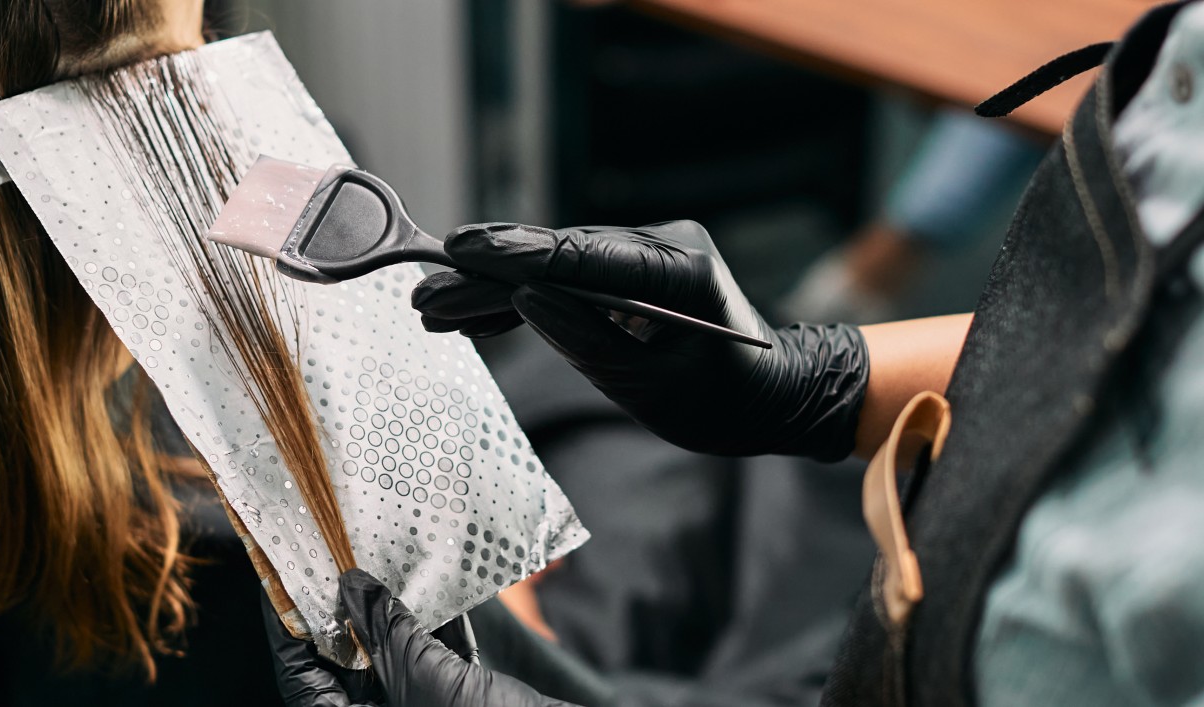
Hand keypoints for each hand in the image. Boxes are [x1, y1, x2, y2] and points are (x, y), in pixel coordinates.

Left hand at [264, 569, 572, 706]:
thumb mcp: (423, 674)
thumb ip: (384, 628)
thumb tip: (350, 583)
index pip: (299, 673)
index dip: (288, 624)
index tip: (285, 576)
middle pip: (342, 660)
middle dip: (342, 607)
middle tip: (333, 554)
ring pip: (388, 655)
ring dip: (389, 608)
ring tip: (379, 556)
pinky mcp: (453, 701)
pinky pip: (429, 658)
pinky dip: (429, 624)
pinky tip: (432, 583)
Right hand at [412, 221, 869, 460]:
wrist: (777, 396)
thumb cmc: (725, 405)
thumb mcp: (654, 390)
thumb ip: (587, 342)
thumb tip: (525, 302)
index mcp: (678, 270)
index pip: (581, 255)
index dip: (514, 253)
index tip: (457, 250)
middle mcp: (663, 246)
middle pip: (558, 256)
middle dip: (487, 276)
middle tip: (425, 295)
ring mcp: (649, 254)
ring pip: (557, 266)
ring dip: (496, 289)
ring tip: (435, 309)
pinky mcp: (636, 271)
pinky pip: (572, 279)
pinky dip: (527, 299)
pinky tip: (480, 316)